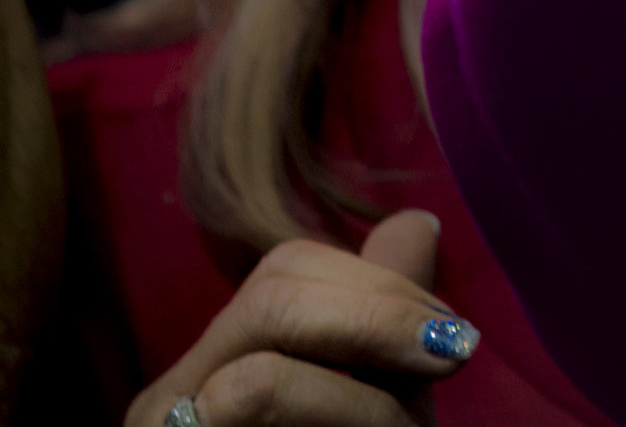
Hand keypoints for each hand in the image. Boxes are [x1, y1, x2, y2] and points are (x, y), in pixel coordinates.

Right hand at [124, 212, 477, 426]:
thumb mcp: (378, 399)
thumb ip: (383, 317)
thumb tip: (418, 220)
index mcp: (212, 371)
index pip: (287, 270)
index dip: (381, 290)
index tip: (453, 336)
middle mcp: (169, 403)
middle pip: (273, 295)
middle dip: (380, 320)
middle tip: (450, 358)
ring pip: (258, 375)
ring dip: (364, 402)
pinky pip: (253, 402)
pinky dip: (346, 418)